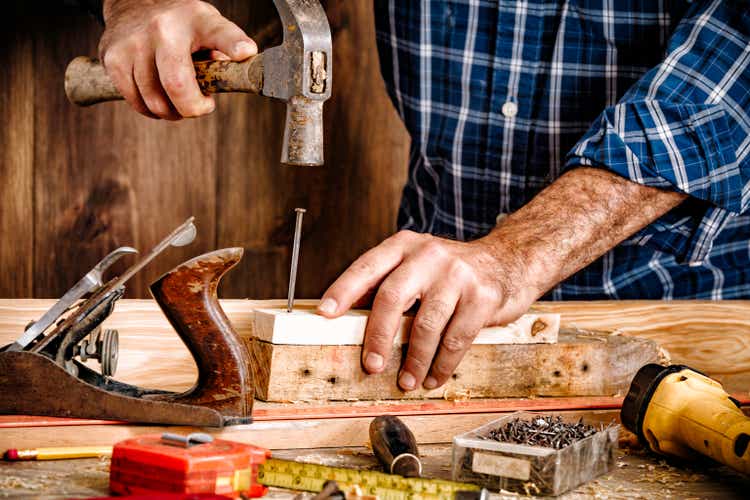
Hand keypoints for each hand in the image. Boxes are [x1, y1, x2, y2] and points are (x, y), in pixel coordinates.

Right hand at [99, 0, 256, 119]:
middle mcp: (162, 28)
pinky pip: (134, 100)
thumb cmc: (181, 26)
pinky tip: (156, 98)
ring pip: (154, 101)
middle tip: (198, 107)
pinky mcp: (112, 56)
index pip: (219, 33)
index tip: (244, 52)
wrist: (134, 4)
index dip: (233, 44)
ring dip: (169, 112)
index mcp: (197, 20)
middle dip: (191, 109)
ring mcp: (134, 42)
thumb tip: (232, 75)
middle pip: (177, 85)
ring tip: (176, 101)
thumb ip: (225, 52)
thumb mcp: (209, 28)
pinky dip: (148, 108)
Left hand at [317, 231, 540, 390]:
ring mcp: (457, 274)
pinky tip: (434, 377)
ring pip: (426, 324)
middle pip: (393, 297)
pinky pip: (456, 338)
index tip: (325, 313)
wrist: (509, 260)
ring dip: (414, 360)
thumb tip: (349, 321)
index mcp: (405, 246)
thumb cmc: (453, 271)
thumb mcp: (418, 265)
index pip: (367, 267)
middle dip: (378, 336)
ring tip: (407, 380)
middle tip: (371, 365)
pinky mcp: (482, 296)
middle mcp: (428, 255)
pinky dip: (442, 364)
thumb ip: (389, 285)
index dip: (344, 290)